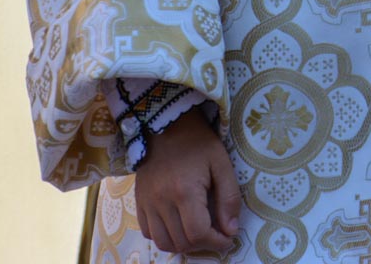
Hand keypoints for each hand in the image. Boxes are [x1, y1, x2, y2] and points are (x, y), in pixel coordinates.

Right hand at [133, 109, 240, 255]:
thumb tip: (231, 230)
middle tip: (216, 235)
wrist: (166, 126)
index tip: (228, 239)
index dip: (216, 242)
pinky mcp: (139, 202)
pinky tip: (178, 226)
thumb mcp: (221, 164)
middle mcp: (162, 201)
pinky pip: (148, 233)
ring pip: (163, 242)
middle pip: (181, 242)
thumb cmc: (198, 143)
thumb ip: (229, 198)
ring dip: (183, 244)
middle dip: (203, 244)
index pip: (198, 233)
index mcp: (185, 191)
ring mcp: (147, 203)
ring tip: (198, 233)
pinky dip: (165, 237)